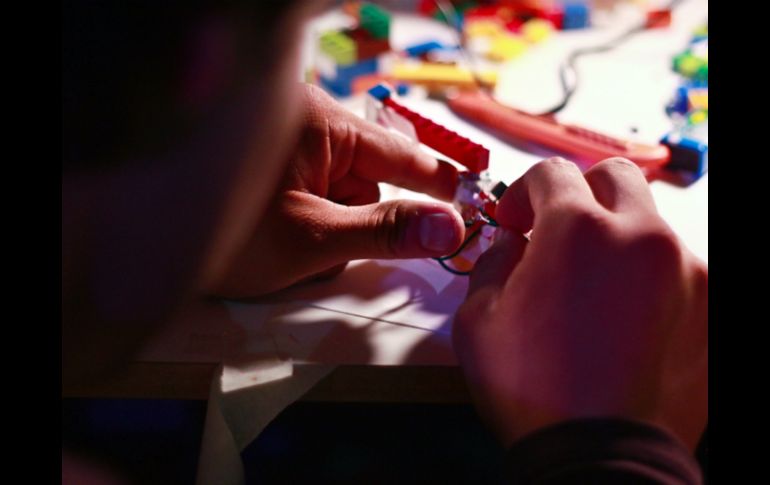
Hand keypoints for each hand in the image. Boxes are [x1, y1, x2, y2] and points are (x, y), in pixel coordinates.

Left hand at [211, 84, 464, 296]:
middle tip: (338, 252)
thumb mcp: (313, 239)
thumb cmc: (225, 235)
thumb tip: (450, 227)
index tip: (471, 206)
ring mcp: (289, 146)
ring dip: (335, 228)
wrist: (143, 244)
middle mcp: (308, 125)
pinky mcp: (275, 167)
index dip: (440, 184)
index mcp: (321, 123)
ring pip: (343, 192)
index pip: (403, 152)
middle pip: (370, 177)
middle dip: (363, 220)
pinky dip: (313, 223)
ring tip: (292, 249)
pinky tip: (282, 241)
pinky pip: (317, 194)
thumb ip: (386, 231)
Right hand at [453, 157, 707, 449]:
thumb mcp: (478, 321)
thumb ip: (491, 263)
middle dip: (581, 195)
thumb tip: (509, 246)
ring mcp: (686, 271)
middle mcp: (640, 237)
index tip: (517, 220)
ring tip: (595, 289)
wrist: (602, 460)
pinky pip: (677, 270)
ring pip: (650, 225)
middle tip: (559, 231)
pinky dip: (650, 280)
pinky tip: (627, 318)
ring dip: (619, 241)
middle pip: (615, 177)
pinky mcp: (711, 306)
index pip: (551, 173)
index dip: (523, 193)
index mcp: (576, 230)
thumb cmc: (539, 395)